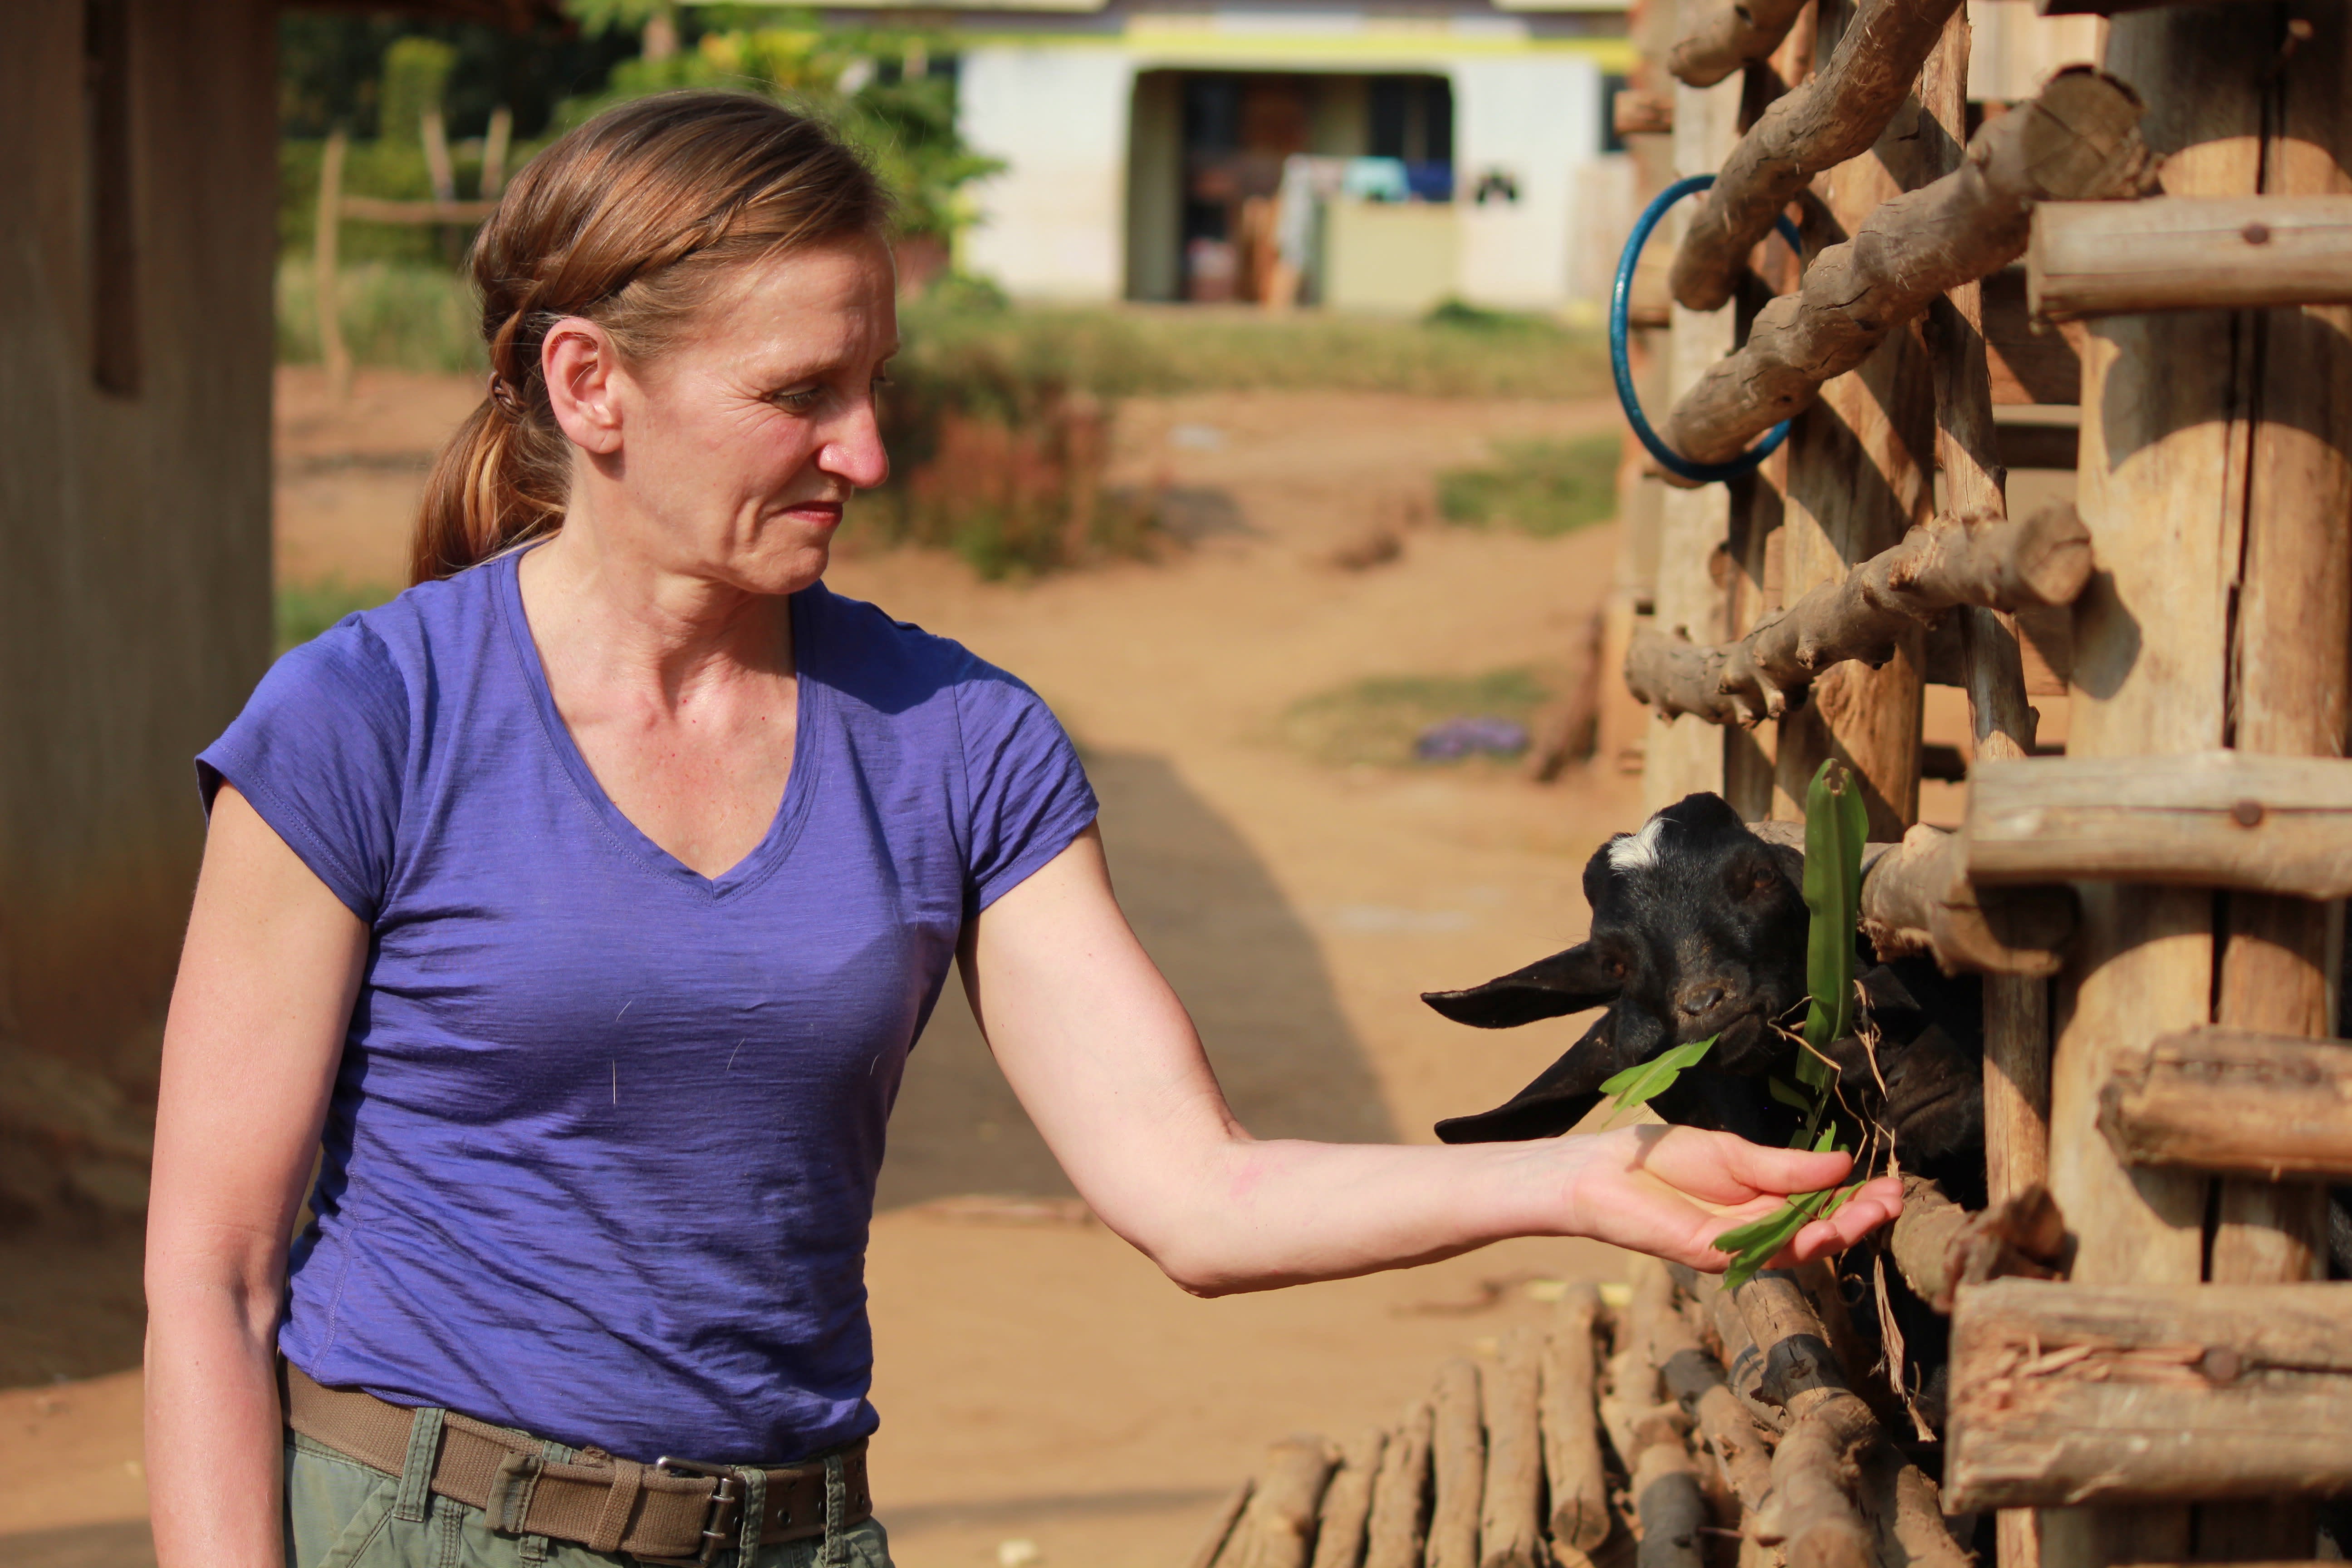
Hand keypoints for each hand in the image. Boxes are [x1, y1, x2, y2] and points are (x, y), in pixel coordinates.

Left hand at [1560, 1125, 1903, 1273]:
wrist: (1603, 1172)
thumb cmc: (1661, 1159)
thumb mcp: (1734, 1154)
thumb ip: (1786, 1167)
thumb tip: (1843, 1165)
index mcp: (1764, 1201)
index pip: (1822, 1205)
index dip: (1858, 1199)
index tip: (1893, 1185)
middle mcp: (1757, 1229)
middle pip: (1820, 1230)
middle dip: (1860, 1218)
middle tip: (1896, 1200)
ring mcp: (1738, 1247)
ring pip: (1801, 1247)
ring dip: (1841, 1231)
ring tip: (1875, 1211)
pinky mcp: (1715, 1256)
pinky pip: (1765, 1254)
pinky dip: (1797, 1242)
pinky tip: (1825, 1228)